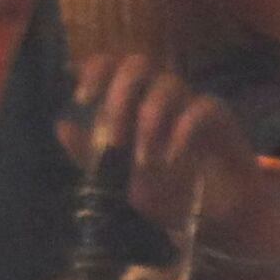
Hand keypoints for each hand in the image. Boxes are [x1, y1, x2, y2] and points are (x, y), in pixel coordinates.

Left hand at [57, 54, 279, 272]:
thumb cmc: (166, 192)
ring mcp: (189, 102)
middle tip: (115, 138)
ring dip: (149, 120)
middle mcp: (160, 94)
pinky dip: (182, 131)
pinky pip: (200, 107)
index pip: (112, 65)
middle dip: (120, 97)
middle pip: (138, 64)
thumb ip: (90, 154)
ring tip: (144, 161)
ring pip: (168, 83)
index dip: (96, 71)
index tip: (82, 97)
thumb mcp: (120, 180)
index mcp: (134, 102)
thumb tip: (60, 126)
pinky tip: (171, 159)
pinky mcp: (218, 117)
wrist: (213, 215)